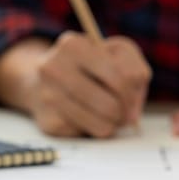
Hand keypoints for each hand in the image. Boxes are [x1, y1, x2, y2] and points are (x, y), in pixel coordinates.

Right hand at [28, 32, 150, 136]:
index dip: (133, 93)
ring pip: (102, 124)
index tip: (132, 96)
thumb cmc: (91, 66)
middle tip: (125, 111)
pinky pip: (89, 134)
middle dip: (124, 112)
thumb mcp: (116, 55)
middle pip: (110, 105)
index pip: (120, 78)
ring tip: (110, 113)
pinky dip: (98, 128)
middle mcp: (54, 69)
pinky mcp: (49, 122)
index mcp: (73, 45)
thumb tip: (132, 112)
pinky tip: (90, 117)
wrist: (43, 81)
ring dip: (114, 123)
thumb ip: (135, 72)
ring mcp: (48, 96)